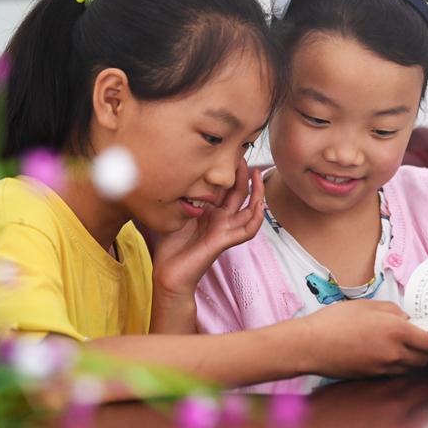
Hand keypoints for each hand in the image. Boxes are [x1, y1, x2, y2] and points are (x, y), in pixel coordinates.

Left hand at [153, 159, 263, 298]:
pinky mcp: (223, 241)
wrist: (168, 274)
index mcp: (211, 212)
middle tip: (244, 157)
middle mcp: (221, 220)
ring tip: (258, 175)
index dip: (230, 172)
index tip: (229, 153)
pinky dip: (256, 219)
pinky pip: (247, 230)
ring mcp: (224, 230)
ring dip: (257, 193)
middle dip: (244, 175)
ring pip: (250, 211)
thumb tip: (180, 175)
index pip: (225, 188)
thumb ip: (183, 197)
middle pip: (240, 194)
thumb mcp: (175, 213)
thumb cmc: (170, 247)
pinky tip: (259, 205)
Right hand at [296, 300, 427, 378]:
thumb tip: (408, 319)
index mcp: (396, 331)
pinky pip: (394, 373)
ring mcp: (384, 369)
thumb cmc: (334, 321)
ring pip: (411, 368)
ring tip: (399, 345)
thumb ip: (393, 311)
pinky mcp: (373, 377)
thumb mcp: (366, 305)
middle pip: (425, 358)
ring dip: (411, 358)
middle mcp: (394, 353)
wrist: (310, 345)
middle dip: (426, 349)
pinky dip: (396, 365)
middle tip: (419, 337)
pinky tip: (383, 354)